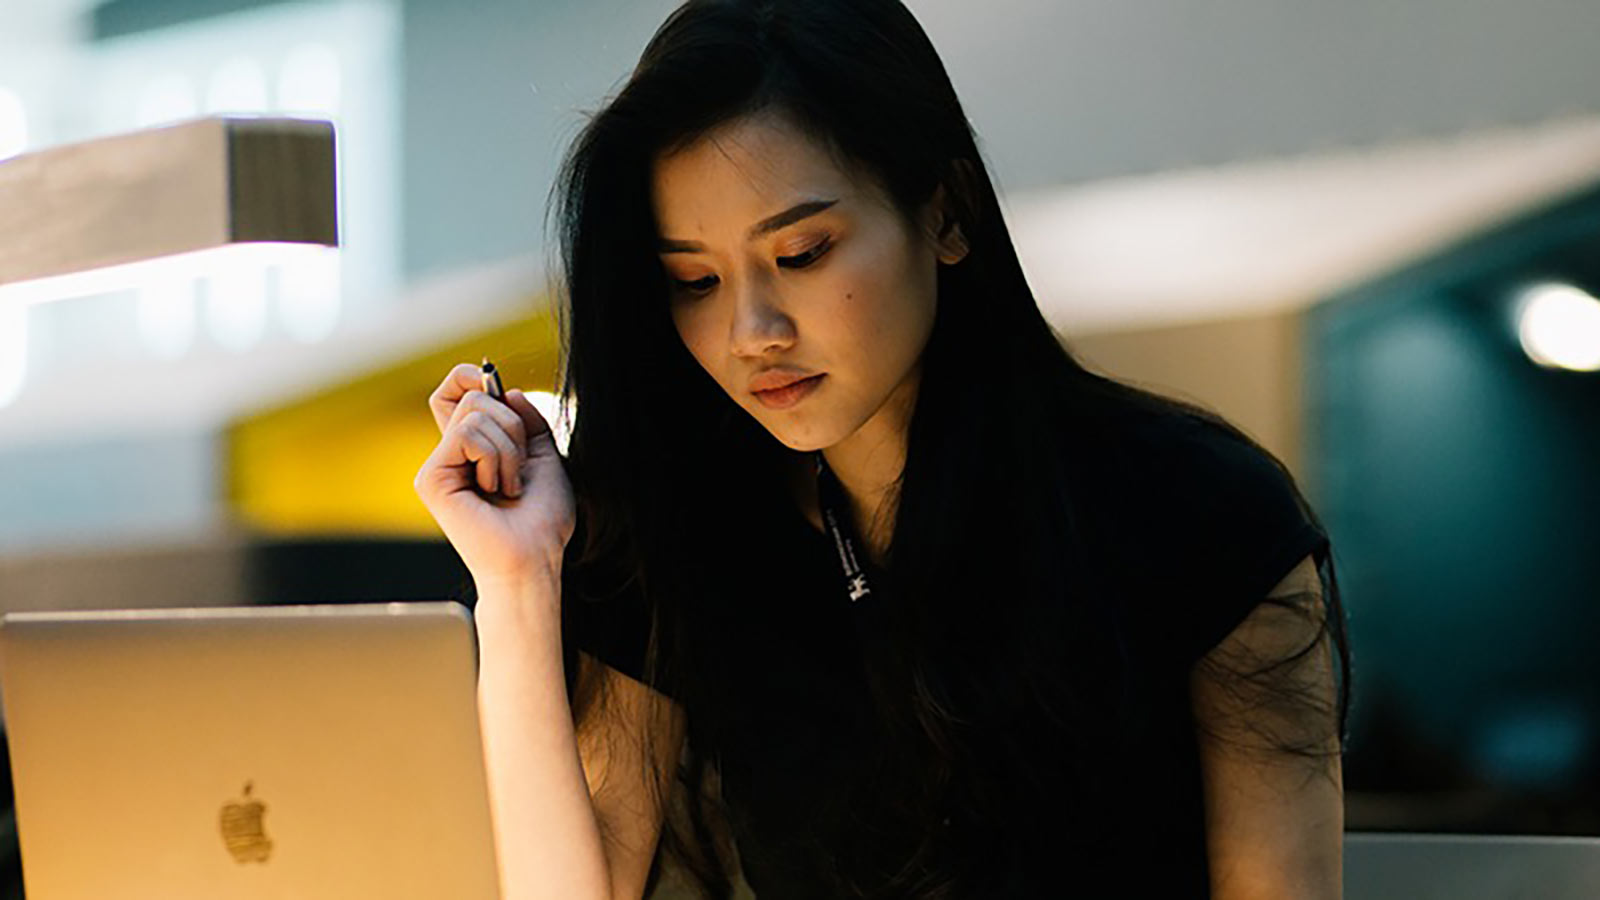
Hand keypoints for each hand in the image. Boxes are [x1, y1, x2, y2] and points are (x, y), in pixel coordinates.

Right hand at [414, 364, 575, 584]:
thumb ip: (526, 420)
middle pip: (472, 398)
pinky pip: (467, 434)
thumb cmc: (542, 518)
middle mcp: (449, 455)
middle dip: (511, 425)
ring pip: (475, 414)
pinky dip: (495, 457)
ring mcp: (437, 466)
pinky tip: (495, 489)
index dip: (469, 377)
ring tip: (507, 486)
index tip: (490, 379)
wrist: (534, 556)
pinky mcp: (431, 478)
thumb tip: (505, 390)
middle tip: (517, 468)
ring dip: (508, 449)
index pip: (455, 393)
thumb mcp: (544, 457)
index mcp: (472, 449)